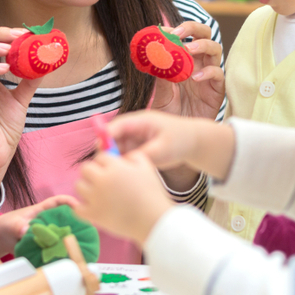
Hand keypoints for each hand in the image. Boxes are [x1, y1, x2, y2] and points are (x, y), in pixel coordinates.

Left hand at [0, 195, 79, 256]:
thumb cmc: (5, 225)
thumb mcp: (10, 224)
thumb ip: (18, 226)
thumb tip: (26, 231)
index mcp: (41, 211)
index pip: (58, 202)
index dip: (69, 202)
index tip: (79, 207)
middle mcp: (47, 222)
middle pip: (65, 219)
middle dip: (77, 223)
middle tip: (87, 230)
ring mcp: (46, 235)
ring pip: (62, 235)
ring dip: (70, 240)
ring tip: (80, 246)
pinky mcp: (43, 247)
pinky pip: (54, 249)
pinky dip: (59, 253)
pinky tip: (65, 259)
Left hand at [75, 151, 172, 244]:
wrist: (153, 220)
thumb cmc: (152, 193)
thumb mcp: (147, 167)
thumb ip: (133, 156)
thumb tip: (121, 157)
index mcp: (115, 167)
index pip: (100, 157)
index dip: (104, 163)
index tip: (110, 170)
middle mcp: (102, 180)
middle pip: (85, 169)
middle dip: (92, 172)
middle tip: (101, 181)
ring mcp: (96, 198)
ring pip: (78, 186)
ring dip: (86, 187)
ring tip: (96, 194)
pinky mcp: (93, 215)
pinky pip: (77, 208)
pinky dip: (81, 207)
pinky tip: (90, 207)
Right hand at [107, 111, 234, 180]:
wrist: (194, 142)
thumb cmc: (181, 141)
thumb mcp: (164, 149)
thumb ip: (144, 155)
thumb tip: (124, 163)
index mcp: (140, 121)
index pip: (116, 126)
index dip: (105, 137)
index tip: (100, 151)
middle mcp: (134, 128)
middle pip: (112, 138)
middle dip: (108, 152)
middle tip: (110, 169)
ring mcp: (134, 138)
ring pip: (117, 150)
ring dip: (117, 160)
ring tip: (125, 173)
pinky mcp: (136, 147)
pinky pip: (125, 156)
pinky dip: (124, 164)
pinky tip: (130, 174)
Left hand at [149, 22, 224, 120]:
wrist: (179, 137)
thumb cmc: (170, 113)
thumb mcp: (160, 94)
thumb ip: (160, 77)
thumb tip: (154, 56)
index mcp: (183, 60)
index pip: (184, 36)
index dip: (176, 29)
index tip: (163, 30)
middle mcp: (198, 63)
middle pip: (204, 34)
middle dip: (193, 28)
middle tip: (178, 33)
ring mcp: (209, 74)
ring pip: (215, 49)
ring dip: (202, 45)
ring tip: (188, 50)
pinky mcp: (217, 89)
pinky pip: (218, 74)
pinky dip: (209, 72)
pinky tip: (196, 78)